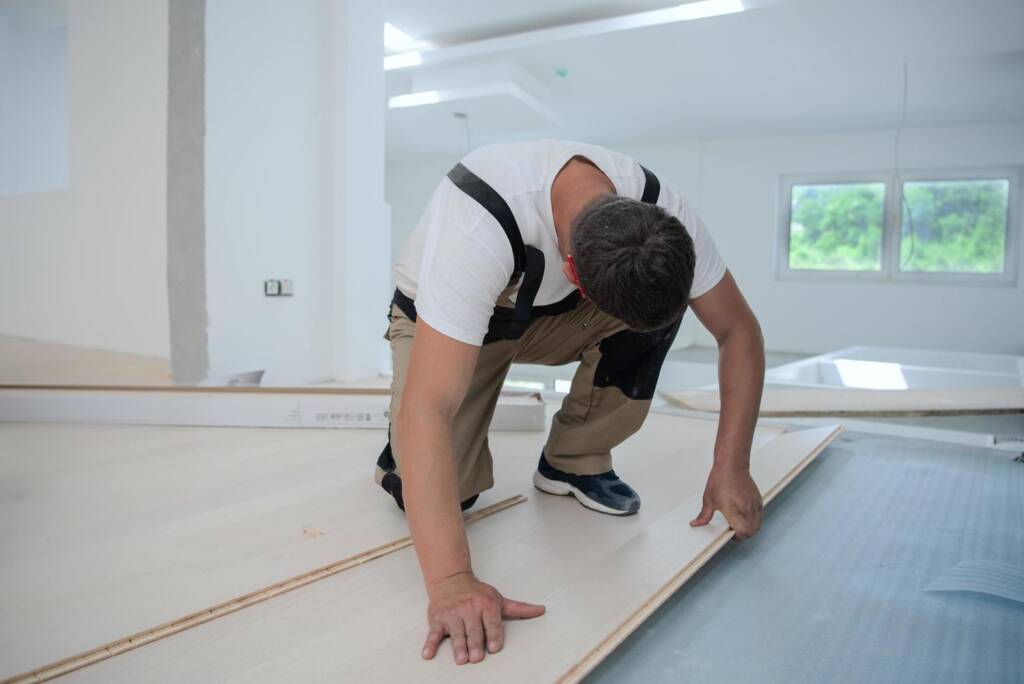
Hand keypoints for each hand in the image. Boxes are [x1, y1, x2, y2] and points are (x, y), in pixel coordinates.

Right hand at [422, 572, 545, 664]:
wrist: (451, 579)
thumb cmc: (477, 593)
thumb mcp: (499, 599)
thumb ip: (519, 609)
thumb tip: (542, 610)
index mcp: (486, 604)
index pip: (491, 622)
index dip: (493, 635)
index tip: (494, 648)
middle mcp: (469, 608)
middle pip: (473, 630)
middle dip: (475, 643)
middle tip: (477, 657)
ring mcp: (452, 614)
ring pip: (456, 632)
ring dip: (457, 646)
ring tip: (461, 659)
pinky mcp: (438, 618)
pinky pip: (433, 632)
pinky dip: (430, 644)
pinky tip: (428, 654)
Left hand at [689, 464, 762, 539]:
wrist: (732, 465)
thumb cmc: (721, 479)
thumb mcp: (708, 499)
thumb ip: (704, 515)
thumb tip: (697, 524)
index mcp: (733, 509)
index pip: (743, 532)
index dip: (737, 537)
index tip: (730, 533)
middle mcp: (746, 508)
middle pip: (752, 531)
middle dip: (743, 534)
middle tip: (734, 529)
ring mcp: (754, 504)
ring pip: (757, 524)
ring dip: (749, 527)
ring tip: (738, 521)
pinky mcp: (758, 499)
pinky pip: (760, 515)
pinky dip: (754, 519)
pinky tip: (744, 514)